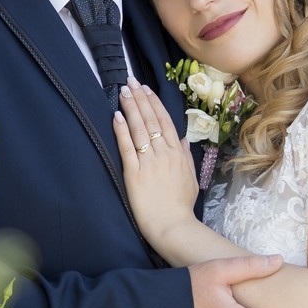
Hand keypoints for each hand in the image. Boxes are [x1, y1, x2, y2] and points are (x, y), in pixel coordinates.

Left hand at [113, 83, 199, 246]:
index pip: (166, 122)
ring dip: (130, 108)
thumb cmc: (181, 206)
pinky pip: (127, 147)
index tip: (147, 89)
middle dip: (140, 99)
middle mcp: (165, 154)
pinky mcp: (134, 173)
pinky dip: (122, 130)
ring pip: (139, 129)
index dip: (154, 103)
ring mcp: (149, 162)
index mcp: (178, 154)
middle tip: (131, 81)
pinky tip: (116, 116)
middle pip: (151, 120)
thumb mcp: (191, 179)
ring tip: (123, 92)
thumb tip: (185, 141)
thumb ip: (187, 158)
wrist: (173, 226)